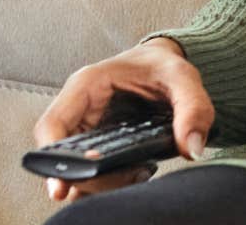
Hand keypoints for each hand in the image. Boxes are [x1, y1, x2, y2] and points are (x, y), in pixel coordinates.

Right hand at [32, 37, 212, 203]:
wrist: (164, 63)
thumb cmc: (165, 65)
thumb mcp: (183, 77)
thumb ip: (193, 108)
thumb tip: (191, 147)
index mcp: (87, 84)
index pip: (52, 124)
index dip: (52, 156)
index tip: (67, 183)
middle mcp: (79, 108)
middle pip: (60, 154)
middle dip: (84, 176)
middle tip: (121, 180)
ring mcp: (86, 127)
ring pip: (75, 166)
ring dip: (98, 182)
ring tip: (137, 174)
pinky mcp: (97, 143)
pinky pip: (91, 170)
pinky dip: (108, 181)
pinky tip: (136, 175)